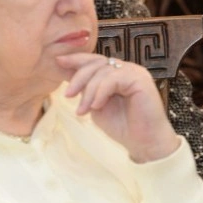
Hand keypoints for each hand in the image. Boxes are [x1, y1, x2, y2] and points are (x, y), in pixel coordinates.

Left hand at [57, 52, 180, 163]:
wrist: (144, 143)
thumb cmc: (123, 127)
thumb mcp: (96, 105)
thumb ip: (86, 90)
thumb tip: (66, 73)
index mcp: (117, 73)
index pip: (95, 60)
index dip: (77, 59)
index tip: (58, 62)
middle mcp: (127, 69)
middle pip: (97, 62)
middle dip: (79, 77)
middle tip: (67, 95)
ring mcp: (135, 72)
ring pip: (103, 71)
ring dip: (89, 91)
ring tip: (83, 111)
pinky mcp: (140, 79)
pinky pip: (113, 79)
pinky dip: (100, 92)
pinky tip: (96, 106)